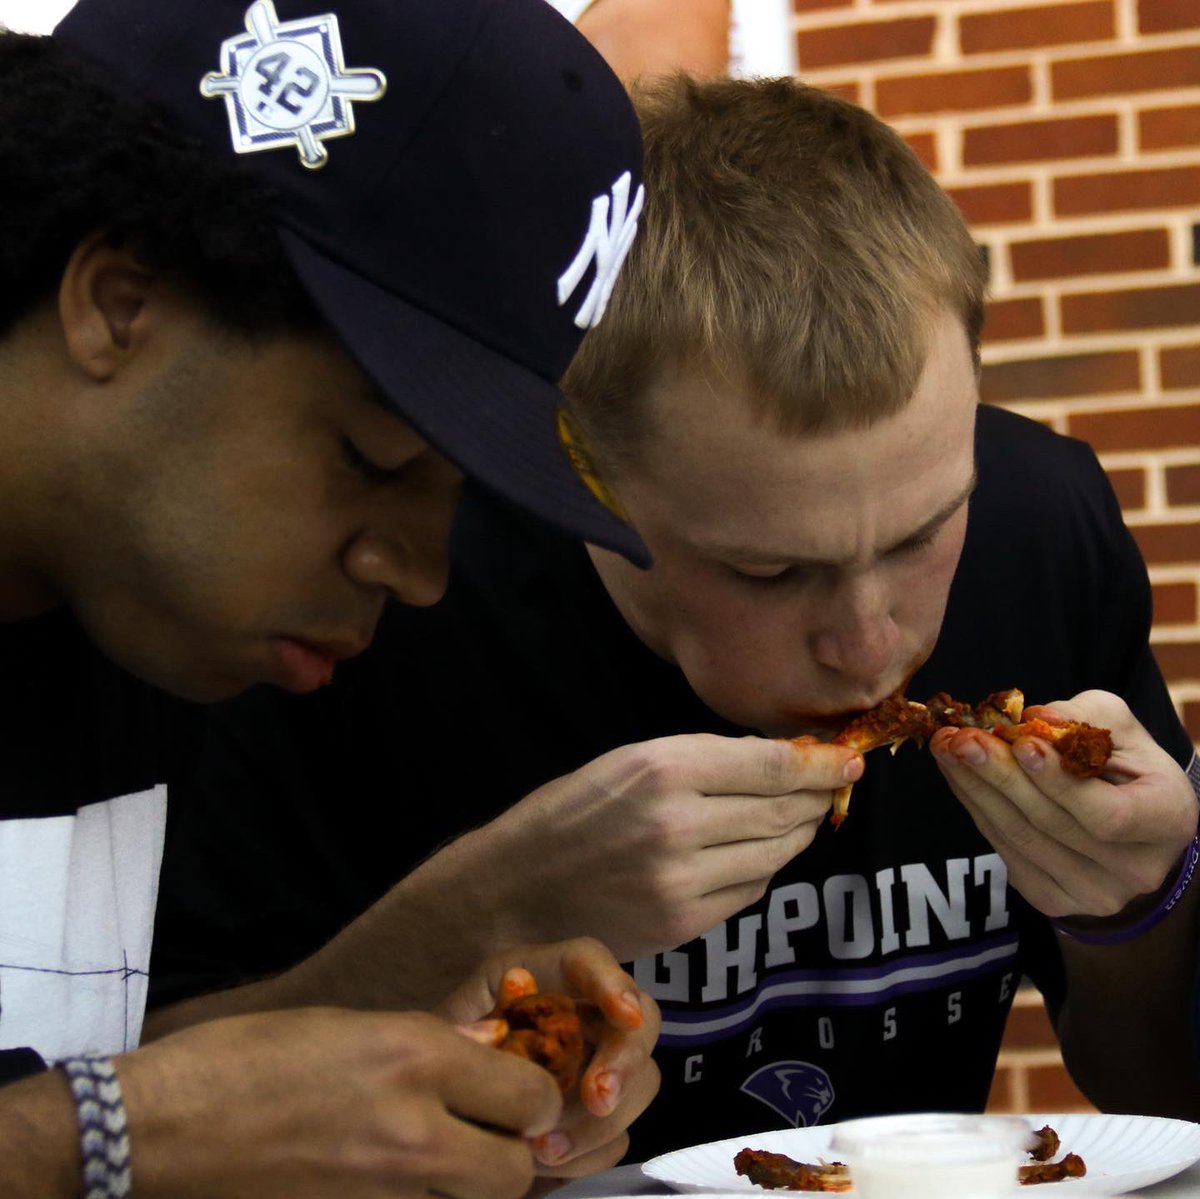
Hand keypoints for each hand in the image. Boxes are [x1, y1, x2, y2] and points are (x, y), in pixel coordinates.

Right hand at [116, 1007, 560, 1198]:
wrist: (165, 1126)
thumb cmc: (250, 1055)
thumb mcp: (351, 1023)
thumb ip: (428, 1043)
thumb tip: (486, 1050)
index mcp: (415, 1056)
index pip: (528, 1094)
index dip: (534, 1095)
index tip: (519, 1091)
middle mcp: (413, 1129)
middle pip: (517, 1169)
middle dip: (516, 1152)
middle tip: (493, 1133)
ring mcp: (384, 1192)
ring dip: (474, 1182)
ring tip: (450, 1156)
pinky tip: (402, 1180)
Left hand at [439, 937, 661, 1178]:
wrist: (441, 1104)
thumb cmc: (443, 1055)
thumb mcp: (446, 1030)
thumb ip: (470, 1029)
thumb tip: (497, 1034)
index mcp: (543, 975)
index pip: (590, 960)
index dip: (613, 982)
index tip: (625, 1014)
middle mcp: (583, 1011)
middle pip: (640, 1020)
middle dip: (624, 1062)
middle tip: (596, 1101)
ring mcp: (599, 1061)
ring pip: (641, 1082)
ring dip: (600, 1121)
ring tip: (544, 1150)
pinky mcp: (599, 1112)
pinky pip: (618, 1134)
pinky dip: (588, 1152)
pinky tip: (547, 1160)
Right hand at [442, 733, 860, 960]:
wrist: (516, 890)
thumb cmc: (567, 814)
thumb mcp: (627, 762)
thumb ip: (700, 760)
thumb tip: (777, 760)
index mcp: (660, 767)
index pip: (768, 763)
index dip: (818, 761)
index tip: (847, 756)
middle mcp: (677, 823)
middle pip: (781, 809)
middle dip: (817, 796)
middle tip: (834, 785)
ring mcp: (682, 880)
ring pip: (774, 853)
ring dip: (798, 833)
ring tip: (804, 816)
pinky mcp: (682, 924)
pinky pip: (748, 890)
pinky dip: (764, 868)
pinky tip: (757, 853)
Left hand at [930, 690, 1197, 919]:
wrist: (1127, 832)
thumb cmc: (1121, 767)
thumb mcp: (1119, 731)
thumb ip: (1084, 718)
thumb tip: (1037, 718)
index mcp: (1166, 820)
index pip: (1108, 813)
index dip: (1060, 781)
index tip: (1020, 741)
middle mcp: (1135, 867)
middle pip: (1052, 824)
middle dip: (999, 775)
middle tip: (961, 738)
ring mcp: (1094, 893)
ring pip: (1020, 838)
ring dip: (975, 788)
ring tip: (946, 747)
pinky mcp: (1054, 901)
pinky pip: (1004, 851)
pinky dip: (975, 807)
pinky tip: (956, 773)